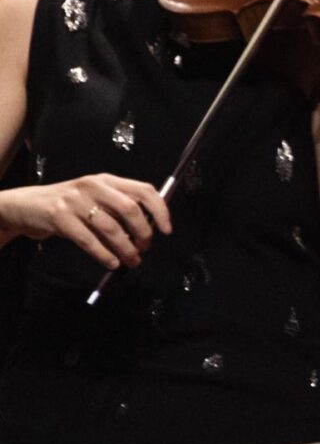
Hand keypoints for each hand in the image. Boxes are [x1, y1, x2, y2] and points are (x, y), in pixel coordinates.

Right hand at [0, 173, 170, 267]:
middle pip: (130, 209)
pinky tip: (112, 263)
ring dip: (125, 249)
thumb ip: (120, 209)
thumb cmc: (71, 206)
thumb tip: (149, 232)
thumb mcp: (96, 200)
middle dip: (143, 232)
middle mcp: (93, 185)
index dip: (160, 210)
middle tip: (144, 248)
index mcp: (107, 180)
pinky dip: (104, 255)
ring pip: (111, 227)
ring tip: (131, 260)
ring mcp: (75, 200)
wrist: (29, 205)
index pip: (144, 190)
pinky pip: (88, 240)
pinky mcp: (59, 216)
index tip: (166, 230)